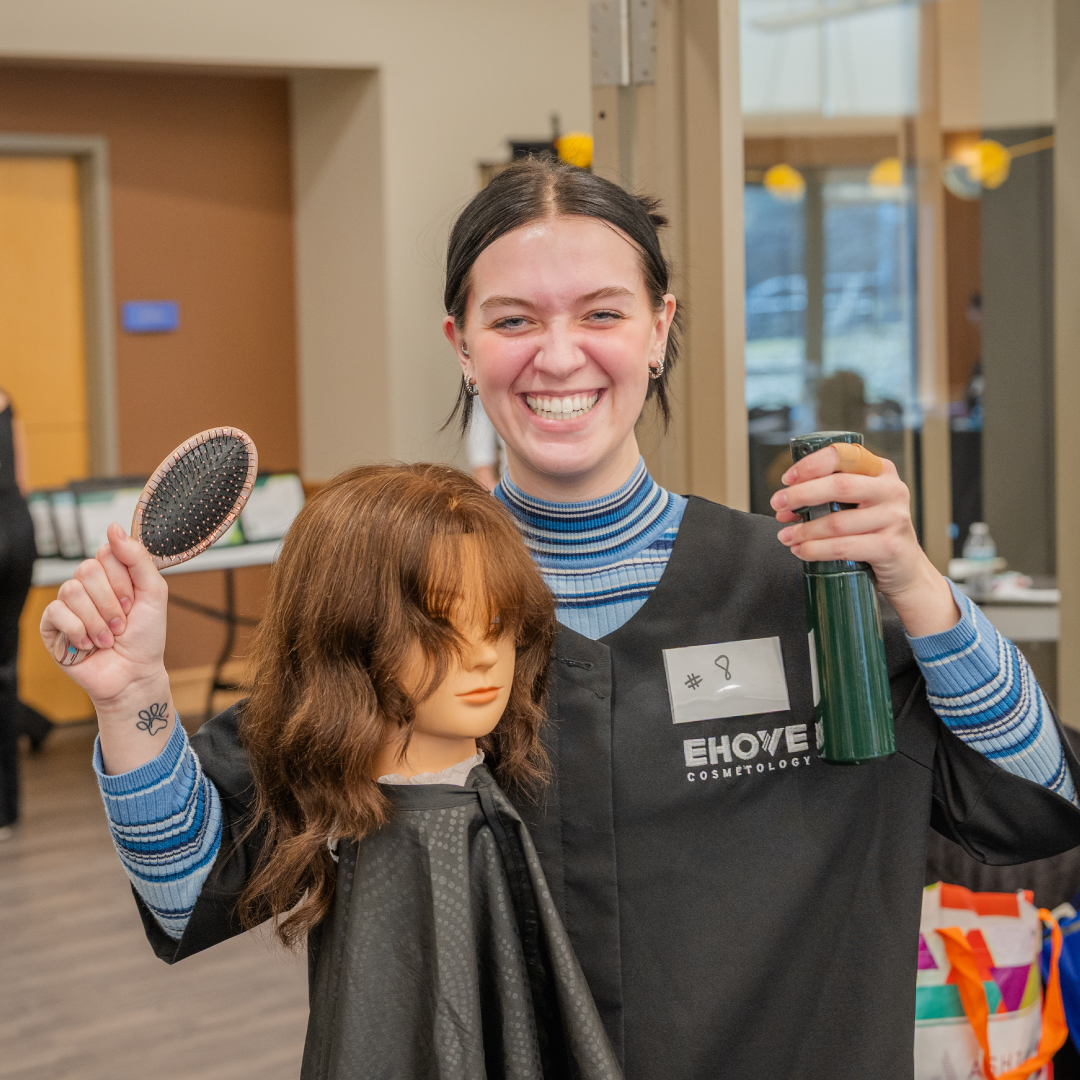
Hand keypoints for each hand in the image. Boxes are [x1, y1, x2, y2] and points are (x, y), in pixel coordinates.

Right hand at [40, 521, 168, 706]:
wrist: (134, 673)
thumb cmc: (146, 636)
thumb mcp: (154, 593)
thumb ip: (138, 559)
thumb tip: (113, 528)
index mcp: (112, 574)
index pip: (106, 553)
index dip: (122, 579)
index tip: (133, 601)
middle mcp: (88, 585)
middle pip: (87, 569)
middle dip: (111, 602)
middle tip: (122, 622)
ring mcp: (68, 604)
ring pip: (71, 591)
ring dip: (97, 620)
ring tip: (108, 637)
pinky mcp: (52, 625)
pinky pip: (56, 612)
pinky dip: (79, 631)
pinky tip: (89, 644)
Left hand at [770, 445, 959, 636]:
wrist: (904, 568)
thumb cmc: (873, 531)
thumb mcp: (859, 502)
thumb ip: (830, 494)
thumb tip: (786, 502)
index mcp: (880, 470)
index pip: (842, 455)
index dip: (810, 465)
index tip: (787, 479)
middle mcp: (891, 489)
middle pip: (839, 485)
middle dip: (800, 495)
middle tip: (777, 505)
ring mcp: (894, 518)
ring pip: (837, 521)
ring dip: (803, 530)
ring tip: (786, 536)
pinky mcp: (889, 547)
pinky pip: (843, 547)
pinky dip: (815, 550)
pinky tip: (801, 551)